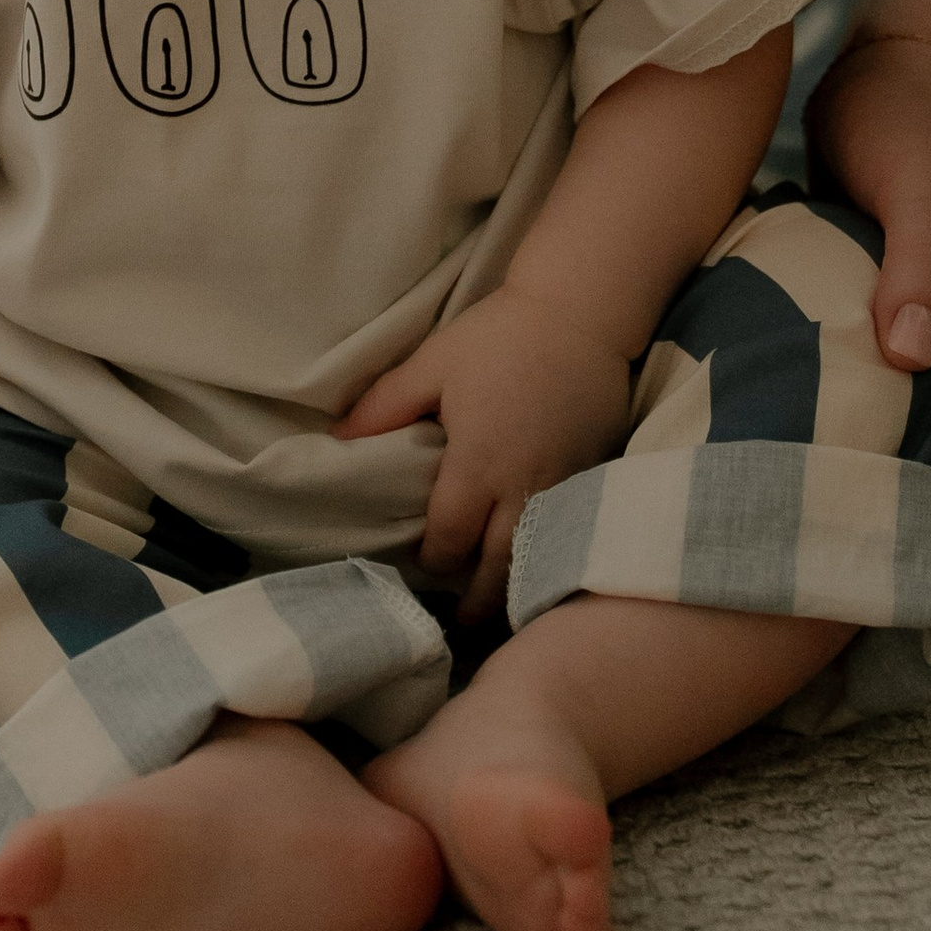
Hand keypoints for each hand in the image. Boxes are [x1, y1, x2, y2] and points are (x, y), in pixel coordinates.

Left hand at [333, 285, 634, 622]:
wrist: (580, 313)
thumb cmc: (500, 336)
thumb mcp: (433, 363)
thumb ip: (384, 407)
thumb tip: (338, 443)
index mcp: (477, 466)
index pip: (449, 541)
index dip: (434, 560)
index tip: (425, 561)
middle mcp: (522, 489)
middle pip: (496, 570)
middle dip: (476, 599)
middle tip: (461, 616)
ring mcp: (564, 489)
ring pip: (536, 561)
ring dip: (513, 587)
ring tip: (496, 607)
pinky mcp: (593, 477)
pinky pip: (568, 535)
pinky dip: (550, 556)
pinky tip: (540, 563)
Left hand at [806, 0, 930, 573]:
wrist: (908, 61)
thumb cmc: (924, 125)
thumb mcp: (928, 186)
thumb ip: (924, 265)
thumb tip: (915, 359)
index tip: (888, 620)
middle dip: (900, 556)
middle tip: (812, 617)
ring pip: (909, 463)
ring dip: (861, 505)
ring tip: (780, 565)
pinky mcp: (888, 338)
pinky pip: (868, 418)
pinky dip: (832, 448)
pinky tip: (764, 474)